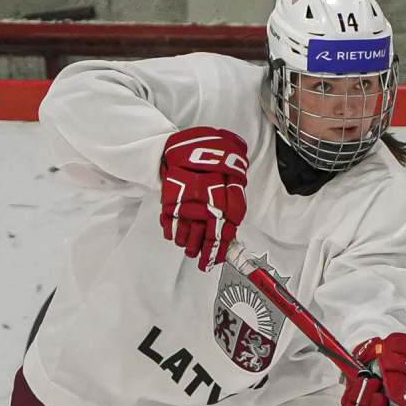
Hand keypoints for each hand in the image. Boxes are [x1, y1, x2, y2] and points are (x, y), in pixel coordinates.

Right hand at [159, 127, 248, 270]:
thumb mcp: (232, 167)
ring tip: (189, 250)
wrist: (183, 142)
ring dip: (188, 244)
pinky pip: (170, 221)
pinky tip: (174, 237)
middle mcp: (208, 204)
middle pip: (207, 236)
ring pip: (188, 232)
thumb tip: (233, 197)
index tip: (218, 258)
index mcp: (227, 197)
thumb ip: (236, 188)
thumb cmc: (211, 151)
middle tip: (202, 263)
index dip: (221, 248)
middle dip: (204, 253)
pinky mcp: (170, 201)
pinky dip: (171, 231)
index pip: (227, 231)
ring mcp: (188, 203)